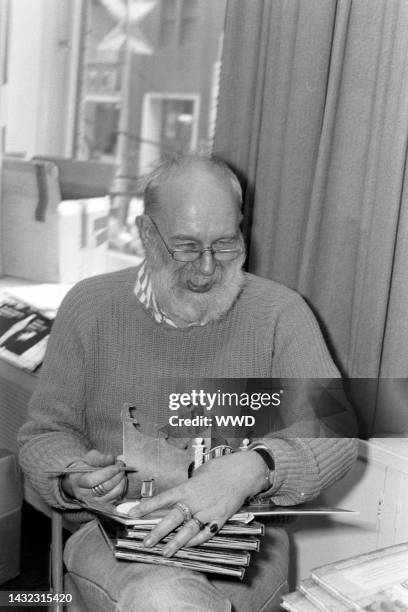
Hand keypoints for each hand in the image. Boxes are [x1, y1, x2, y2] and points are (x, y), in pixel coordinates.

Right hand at [61, 449, 127, 503]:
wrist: (77, 481)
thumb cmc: (84, 468)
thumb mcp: (89, 458)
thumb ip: (100, 458)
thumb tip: (111, 458)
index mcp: (77, 482)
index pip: (93, 480)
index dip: (108, 472)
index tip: (117, 465)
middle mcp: (84, 495)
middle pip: (105, 488)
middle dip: (117, 475)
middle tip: (122, 466)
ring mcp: (94, 503)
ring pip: (113, 494)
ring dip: (121, 482)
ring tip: (121, 472)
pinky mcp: (103, 506)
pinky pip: (117, 498)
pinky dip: (122, 488)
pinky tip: (120, 480)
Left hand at [129, 450, 266, 555]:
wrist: (243, 472)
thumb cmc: (220, 469)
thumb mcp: (198, 474)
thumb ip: (187, 488)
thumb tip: (177, 498)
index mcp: (187, 487)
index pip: (162, 498)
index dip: (146, 507)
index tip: (131, 514)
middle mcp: (196, 500)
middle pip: (172, 518)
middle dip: (157, 532)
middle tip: (145, 543)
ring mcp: (208, 511)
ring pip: (188, 530)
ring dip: (175, 543)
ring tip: (164, 553)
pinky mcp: (220, 518)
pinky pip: (206, 533)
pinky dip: (197, 541)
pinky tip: (189, 546)